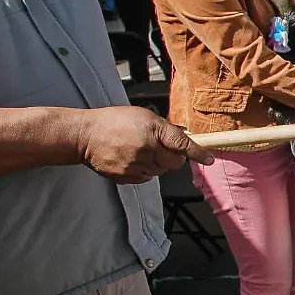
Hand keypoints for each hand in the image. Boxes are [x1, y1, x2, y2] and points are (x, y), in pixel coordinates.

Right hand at [74, 106, 211, 182]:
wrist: (85, 136)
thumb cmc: (115, 121)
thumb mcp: (143, 116)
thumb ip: (164, 129)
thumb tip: (182, 141)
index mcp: (152, 132)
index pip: (181, 145)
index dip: (197, 153)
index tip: (209, 159)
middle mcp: (146, 151)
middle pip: (174, 163)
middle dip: (173, 157)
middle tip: (160, 146)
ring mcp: (135, 167)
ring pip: (160, 172)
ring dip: (157, 163)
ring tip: (140, 150)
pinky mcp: (126, 178)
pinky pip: (146, 178)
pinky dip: (145, 170)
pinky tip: (132, 159)